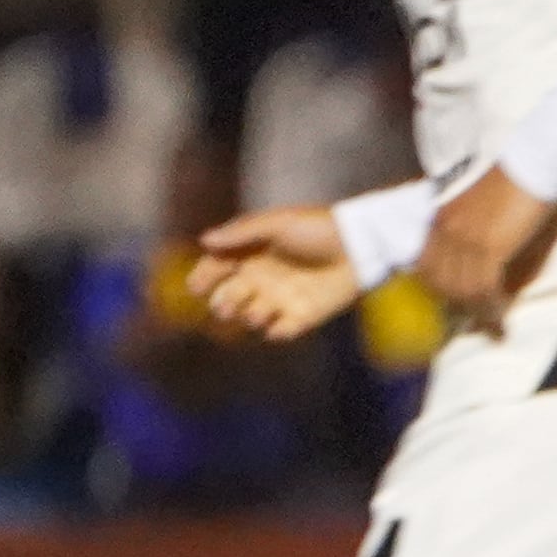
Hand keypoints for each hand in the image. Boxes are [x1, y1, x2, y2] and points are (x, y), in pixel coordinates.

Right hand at [188, 205, 363, 342]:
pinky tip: (279, 325)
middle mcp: (260, 279)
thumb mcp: (278, 223)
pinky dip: (275, 332)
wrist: (359, 245)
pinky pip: (279, 332)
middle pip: (227, 299)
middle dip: (222, 304)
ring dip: (249, 316)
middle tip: (226, 304)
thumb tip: (204, 241)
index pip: (215, 270)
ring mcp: (279, 299)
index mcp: (249, 254)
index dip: (202, 279)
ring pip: (249, 318)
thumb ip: (242, 233)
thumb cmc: (317, 228)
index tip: (197, 286)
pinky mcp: (302, 316)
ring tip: (259, 308)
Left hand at [416, 166, 556, 329]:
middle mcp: (446, 231)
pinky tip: (501, 318)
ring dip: (475, 311)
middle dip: (454, 303)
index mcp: (441, 219)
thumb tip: (477, 260)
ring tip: (490, 322)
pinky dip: (491, 309)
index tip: (452, 301)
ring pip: (460, 289)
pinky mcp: (489, 248)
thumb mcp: (478, 207)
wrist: (532, 165)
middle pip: (438, 281)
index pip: (424, 263)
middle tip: (473, 317)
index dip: (437, 287)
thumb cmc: (514, 181)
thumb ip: (469, 230)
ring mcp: (465, 240)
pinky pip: (483, 289)